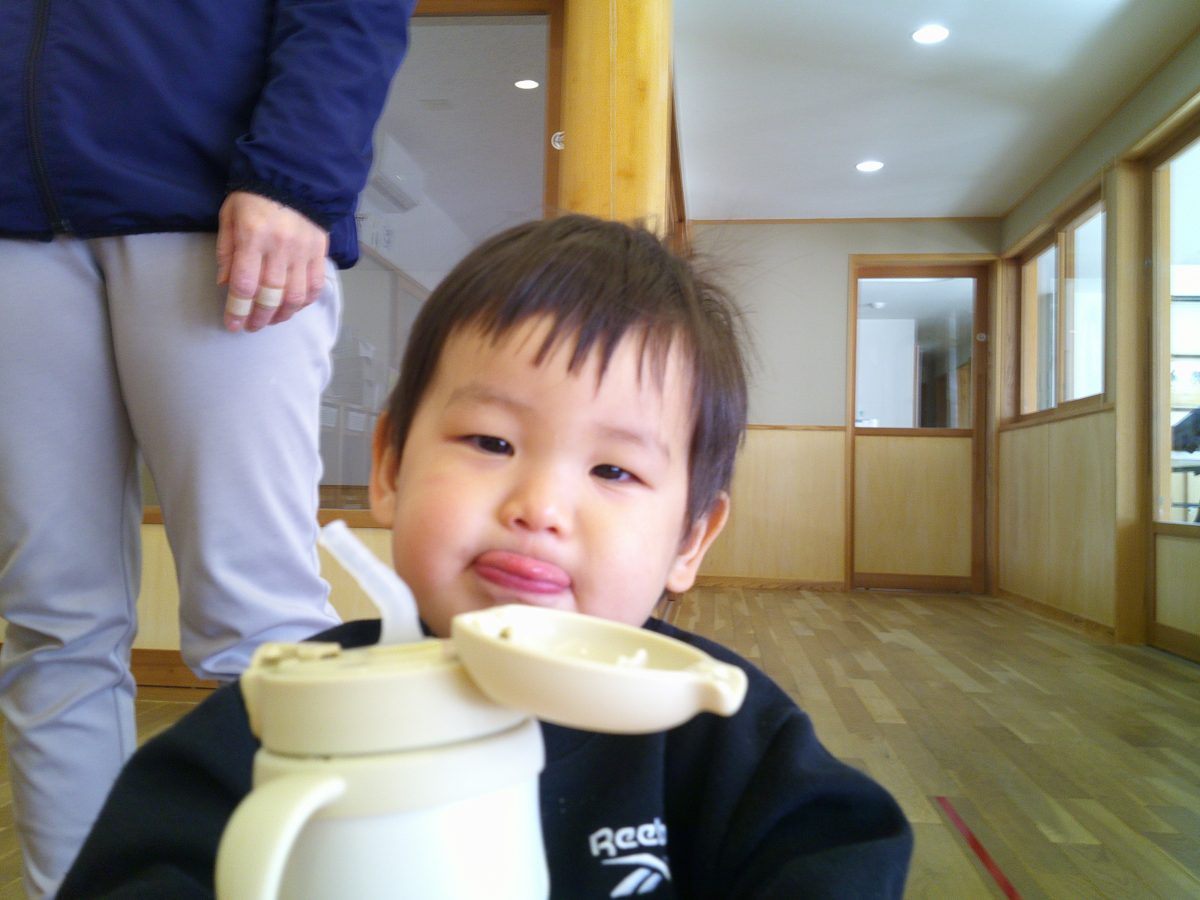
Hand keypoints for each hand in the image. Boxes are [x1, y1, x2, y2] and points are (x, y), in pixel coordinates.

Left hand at [216, 191, 329, 332]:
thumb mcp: (229, 215)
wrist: (293, 175)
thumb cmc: (254, 195)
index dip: (238, 310)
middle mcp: (280, 248)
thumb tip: (225, 283)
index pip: (245, 285)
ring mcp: (303, 252)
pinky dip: (305, 302)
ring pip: (295, 296)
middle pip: (270, 296)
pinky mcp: (319, 252)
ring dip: (283, 314)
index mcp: (253, 237)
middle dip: (259, 317)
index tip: (233, 325)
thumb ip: (226, 250)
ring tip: (272, 320)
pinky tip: (294, 306)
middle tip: (251, 326)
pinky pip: (315, 286)